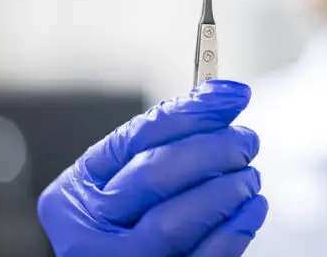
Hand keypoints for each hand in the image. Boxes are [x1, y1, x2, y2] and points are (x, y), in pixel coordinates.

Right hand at [37, 80, 266, 256]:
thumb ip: (156, 147)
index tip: (230, 95)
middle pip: (153, 176)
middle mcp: (91, 231)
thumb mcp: (113, 185)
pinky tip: (250, 208)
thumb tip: (218, 100)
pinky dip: (234, 229)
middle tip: (245, 140)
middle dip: (210, 150)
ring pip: (174, 222)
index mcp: (75, 194)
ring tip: (248, 176)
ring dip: (225, 190)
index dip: (190, 111)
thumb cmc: (110, 229)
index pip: (135, 138)